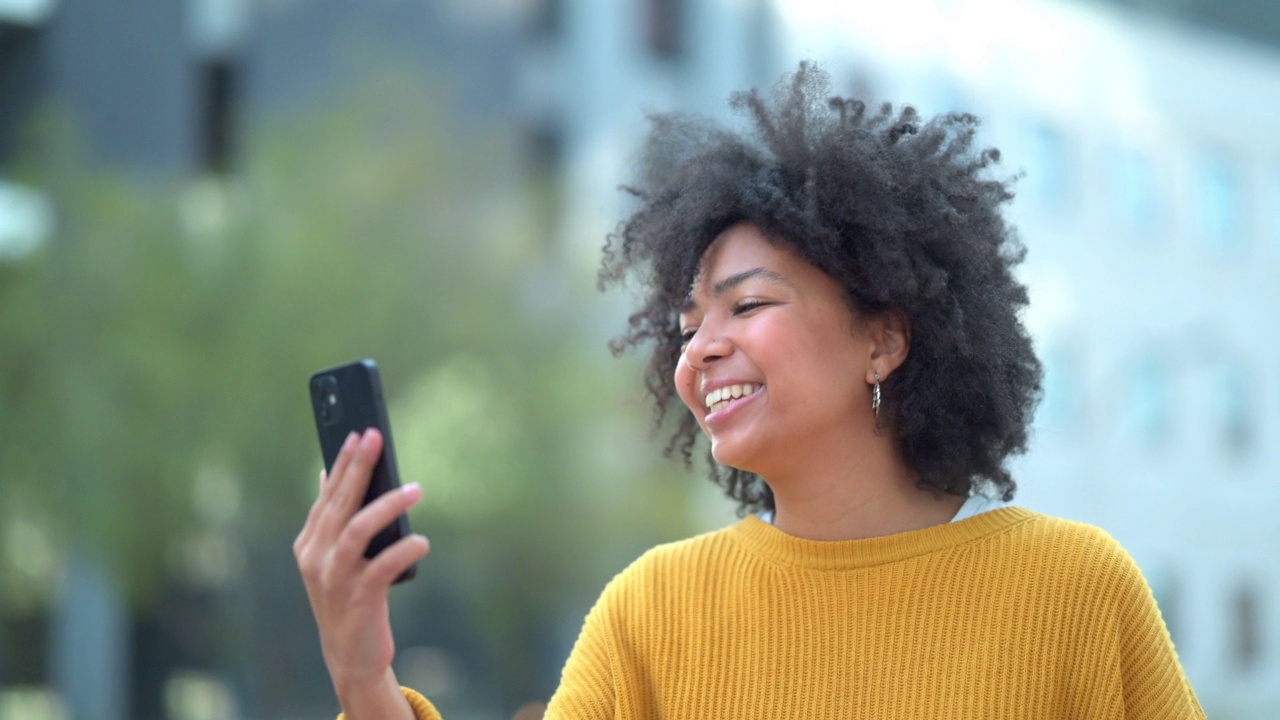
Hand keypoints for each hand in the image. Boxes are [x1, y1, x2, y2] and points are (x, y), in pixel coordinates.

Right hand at [294, 428, 429, 718]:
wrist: (350, 655)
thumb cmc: (350, 597)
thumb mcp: (334, 558)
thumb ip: (331, 520)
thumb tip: (325, 474)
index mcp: (309, 544)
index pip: (327, 495)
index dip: (342, 463)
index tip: (358, 434)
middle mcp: (316, 558)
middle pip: (339, 504)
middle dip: (358, 468)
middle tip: (376, 438)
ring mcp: (334, 579)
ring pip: (357, 530)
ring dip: (387, 505)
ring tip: (416, 489)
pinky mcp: (358, 599)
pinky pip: (382, 566)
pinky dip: (404, 549)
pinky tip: (422, 541)